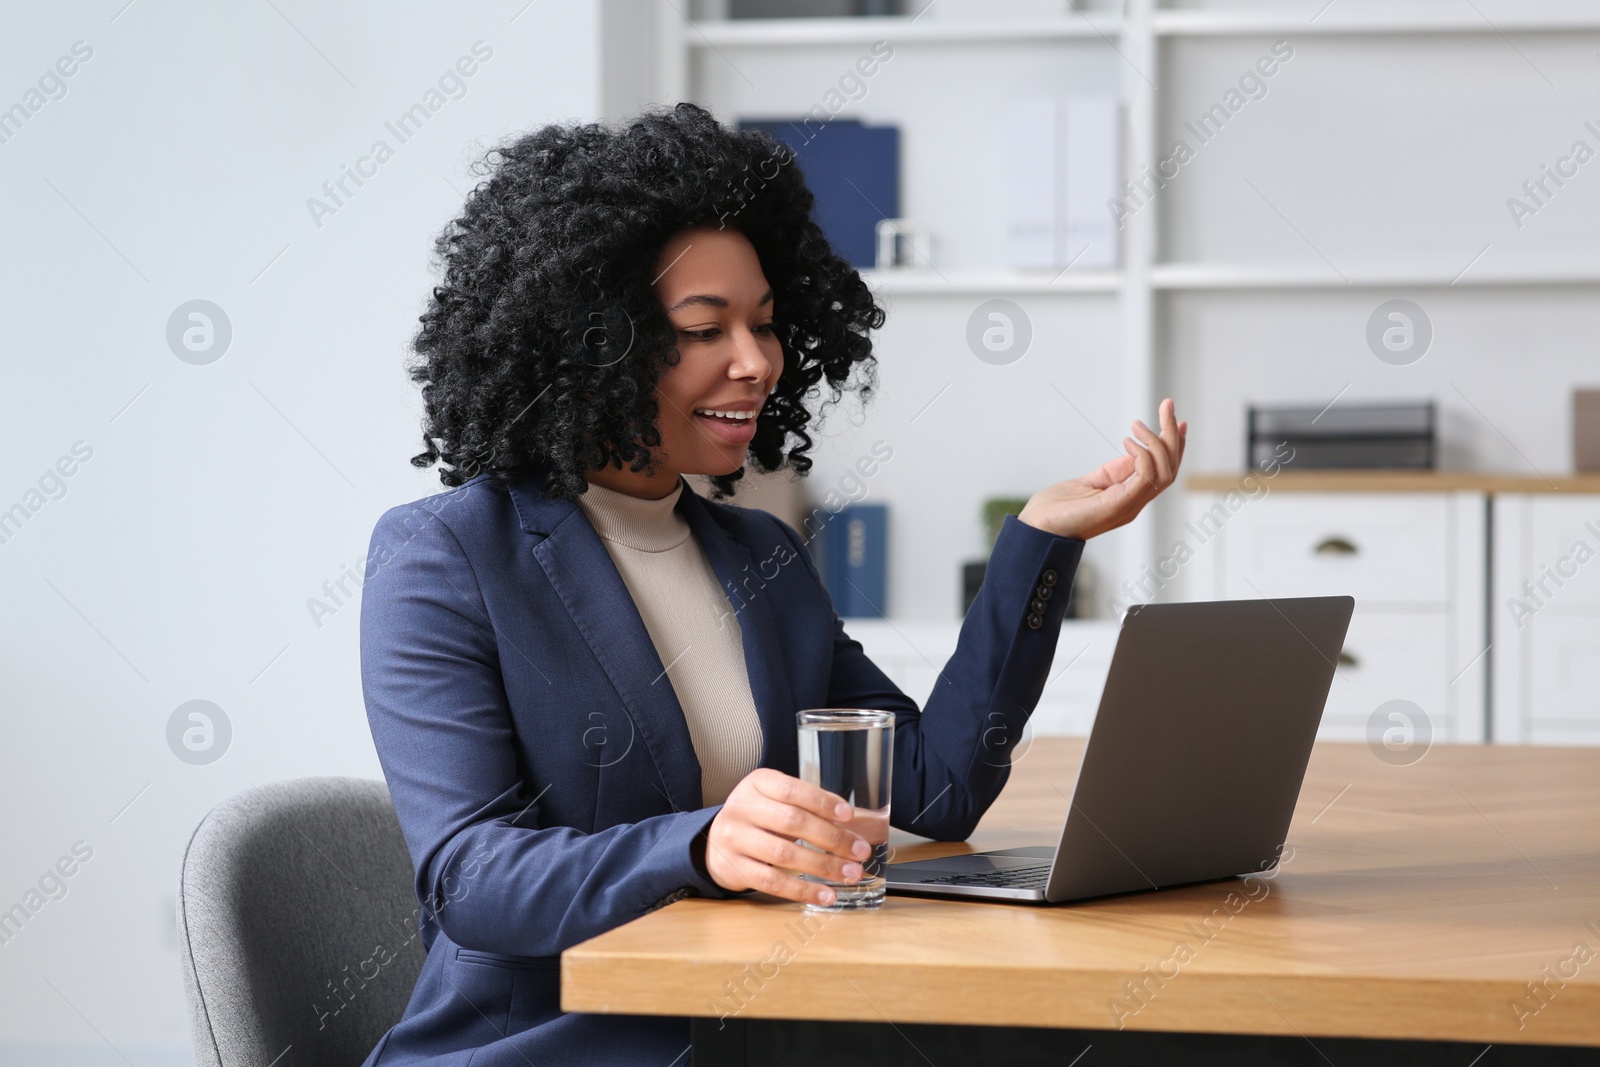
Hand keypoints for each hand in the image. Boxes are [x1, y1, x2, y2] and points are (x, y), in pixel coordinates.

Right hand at [705, 768, 871, 906]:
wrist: (715, 840)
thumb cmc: (759, 817)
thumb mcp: (778, 800)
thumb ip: (814, 808)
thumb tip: (866, 824)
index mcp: (758, 783)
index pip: (792, 790)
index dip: (822, 802)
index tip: (849, 815)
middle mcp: (742, 807)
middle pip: (792, 822)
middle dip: (832, 838)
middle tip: (859, 851)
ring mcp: (735, 839)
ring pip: (783, 854)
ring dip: (823, 866)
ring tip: (850, 873)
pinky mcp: (734, 868)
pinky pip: (772, 882)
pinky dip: (803, 890)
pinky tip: (825, 894)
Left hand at [1016, 398, 1186, 541]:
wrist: (1038, 528)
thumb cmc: (1059, 508)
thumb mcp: (1092, 483)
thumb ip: (1115, 471)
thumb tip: (1133, 452)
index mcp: (1130, 497)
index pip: (1164, 471)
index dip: (1174, 446)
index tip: (1176, 421)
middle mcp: (1135, 503)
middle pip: (1170, 469)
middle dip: (1172, 435)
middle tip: (1167, 406)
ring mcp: (1129, 505)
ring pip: (1165, 472)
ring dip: (1157, 441)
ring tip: (1138, 424)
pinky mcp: (1118, 504)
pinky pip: (1145, 476)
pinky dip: (1142, 454)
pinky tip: (1127, 442)